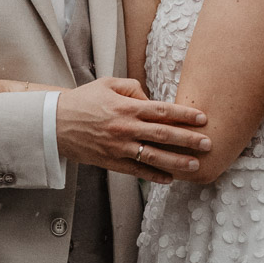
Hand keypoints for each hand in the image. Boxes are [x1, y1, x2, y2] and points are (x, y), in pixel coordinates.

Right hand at [56, 77, 210, 183]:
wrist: (54, 122)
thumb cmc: (83, 100)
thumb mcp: (107, 84)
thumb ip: (132, 88)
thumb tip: (150, 98)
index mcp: (127, 108)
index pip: (163, 111)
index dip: (185, 115)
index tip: (203, 119)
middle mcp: (126, 128)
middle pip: (164, 135)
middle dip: (189, 140)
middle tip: (208, 144)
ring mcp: (119, 147)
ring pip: (154, 156)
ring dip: (177, 162)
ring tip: (195, 166)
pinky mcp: (111, 161)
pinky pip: (137, 171)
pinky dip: (154, 176)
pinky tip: (169, 178)